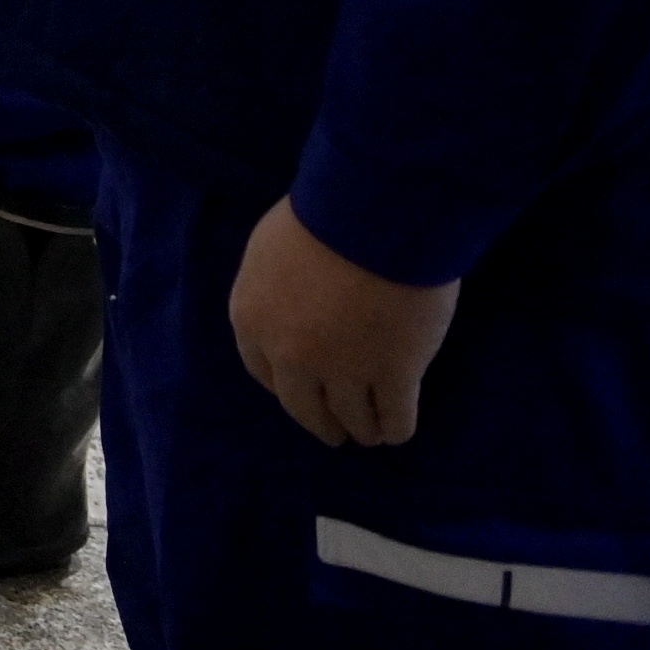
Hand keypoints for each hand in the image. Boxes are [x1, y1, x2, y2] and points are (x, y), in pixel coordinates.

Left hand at [232, 198, 457, 446]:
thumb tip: (291, 306)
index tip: (302, 393)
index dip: (285, 385)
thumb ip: (276, 290)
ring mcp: (342, 370)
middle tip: (335, 430)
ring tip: (372, 433)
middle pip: (303, 406)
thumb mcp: (270, 251)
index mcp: (251, 319)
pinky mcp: (393, 375)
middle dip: (321, 421)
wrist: (372, 217)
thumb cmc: (321, 218)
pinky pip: (394, 417)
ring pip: (351, 418)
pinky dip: (396, 426)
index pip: (263, 371)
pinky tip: (398, 427)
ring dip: (362, 428)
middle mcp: (290, 355)